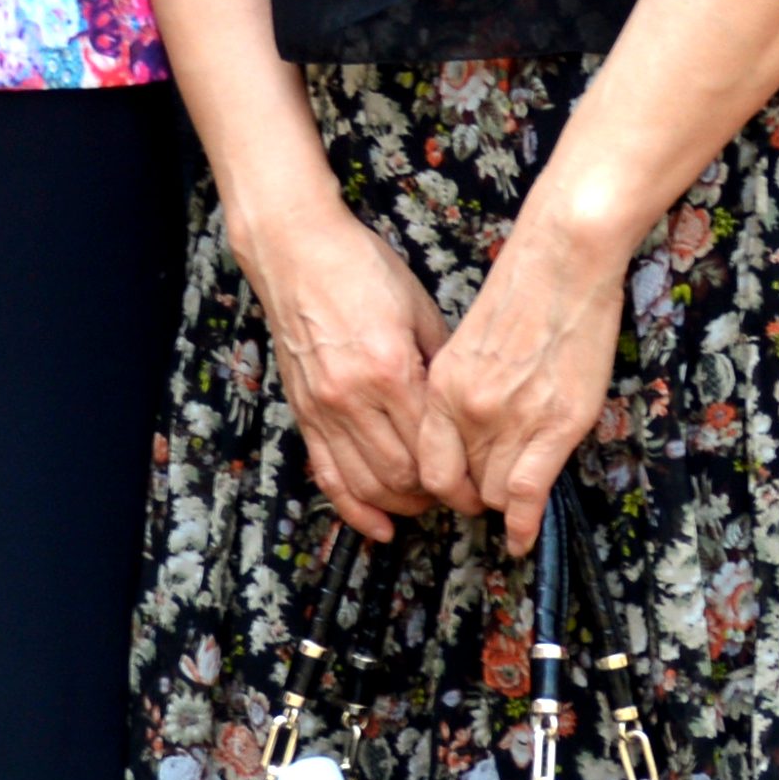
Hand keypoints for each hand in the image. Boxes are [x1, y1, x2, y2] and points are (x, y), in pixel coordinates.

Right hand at [237, 191, 454, 538]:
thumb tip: (466, 410)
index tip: (482, 488)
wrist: (296, 251)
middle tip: (462, 500)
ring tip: (427, 507)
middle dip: (436, 499)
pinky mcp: (303, 413)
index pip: (433, 448)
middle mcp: (353, 397)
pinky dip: (353, 508)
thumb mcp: (420, 310)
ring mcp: (323, 408)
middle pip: (402, 476)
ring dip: (401, 506)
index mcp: (391, 370)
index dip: (461, 479)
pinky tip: (378, 527)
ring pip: (366, 484)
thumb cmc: (361, 270)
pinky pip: (327, 475)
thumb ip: (441, 365)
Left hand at [425, 209, 633, 549]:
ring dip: (503, 504)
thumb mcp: (468, 343)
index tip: (459, 492)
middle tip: (492, 497)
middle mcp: (467, 408)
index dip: (444, 488)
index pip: (428, 465)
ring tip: (517, 502)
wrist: (564, 259)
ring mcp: (511, 418)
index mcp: (440, 386)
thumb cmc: (522, 289)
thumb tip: (466, 431)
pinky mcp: (555, 424)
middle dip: (475, 497)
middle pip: (461, 485)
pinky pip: (527, 494)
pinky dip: (525, 524)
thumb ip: (460, 390)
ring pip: (494, 493)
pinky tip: (523, 539)